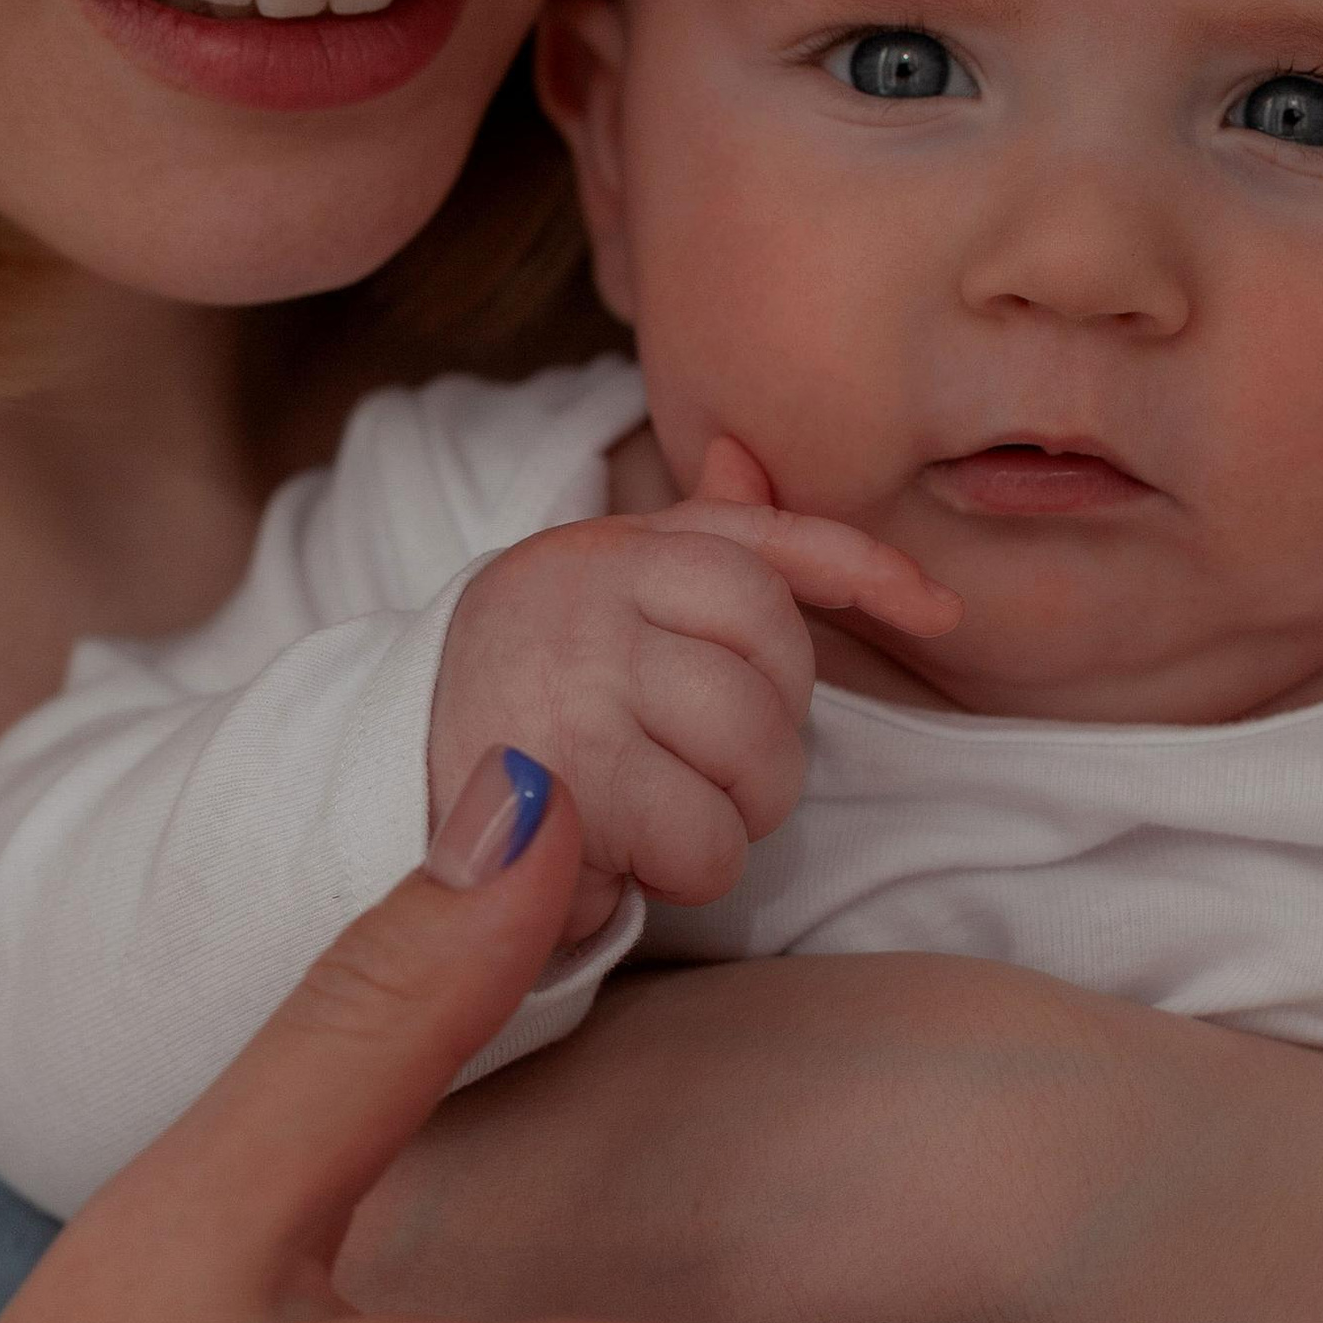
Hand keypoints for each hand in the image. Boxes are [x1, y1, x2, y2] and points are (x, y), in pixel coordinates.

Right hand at [430, 435, 959, 943]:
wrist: (381, 790)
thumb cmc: (520, 700)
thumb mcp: (592, 599)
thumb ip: (682, 540)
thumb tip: (741, 449)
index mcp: (607, 548)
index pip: (761, 545)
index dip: (864, 571)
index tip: (940, 612)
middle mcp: (589, 590)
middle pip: (777, 665)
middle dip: (769, 746)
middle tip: (698, 776)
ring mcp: (579, 677)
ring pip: (754, 756)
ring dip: (727, 817)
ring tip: (652, 816)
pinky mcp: (568, 778)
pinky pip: (705, 839)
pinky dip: (677, 872)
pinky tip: (616, 856)